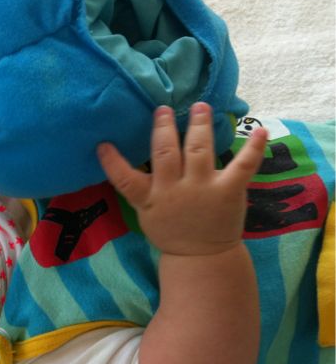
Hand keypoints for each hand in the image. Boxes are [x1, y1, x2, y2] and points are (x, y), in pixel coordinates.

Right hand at [97, 103, 267, 255]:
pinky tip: (260, 130)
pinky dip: (253, 147)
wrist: (202, 257)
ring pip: (199, 150)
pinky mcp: (229, 191)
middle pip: (165, 153)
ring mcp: (202, 190)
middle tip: (163, 109)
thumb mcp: (147, 213)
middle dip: (164, 128)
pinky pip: (243, 166)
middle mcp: (173, 191)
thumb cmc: (171, 231)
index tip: (103, 144)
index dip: (112, 162)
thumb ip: (142, 187)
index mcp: (150, 199)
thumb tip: (131, 158)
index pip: (125, 179)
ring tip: (200, 106)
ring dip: (200, 125)